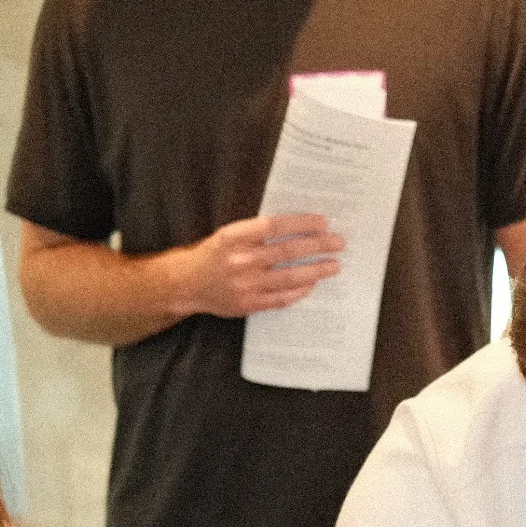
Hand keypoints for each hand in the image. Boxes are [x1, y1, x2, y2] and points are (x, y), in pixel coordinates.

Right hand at [169, 214, 342, 318]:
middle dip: (318, 246)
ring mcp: (245, 285)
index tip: (323, 222)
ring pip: (289, 277)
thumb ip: (257, 231)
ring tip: (334, 265)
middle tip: (338, 242)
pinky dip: (300, 291)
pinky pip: (281, 298)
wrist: (187, 284)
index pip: (275, 226)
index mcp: (234, 237)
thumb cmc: (213, 254)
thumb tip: (297, 227)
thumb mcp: (229, 234)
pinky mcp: (248, 304)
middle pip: (287, 251)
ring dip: (316, 270)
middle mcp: (240, 260)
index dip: (301, 223)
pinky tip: (313, 283)